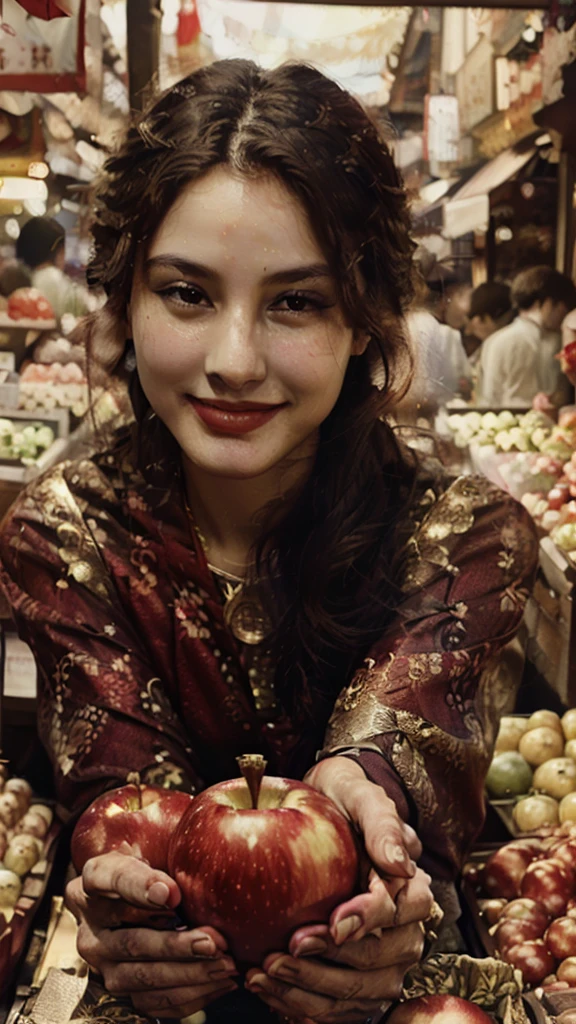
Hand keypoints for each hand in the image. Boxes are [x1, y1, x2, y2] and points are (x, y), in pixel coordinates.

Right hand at [66, 850, 237, 1018]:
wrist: (140, 900)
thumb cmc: (156, 868)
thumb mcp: (156, 851)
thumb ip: (169, 858)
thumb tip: (178, 893)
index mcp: (95, 879)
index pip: (111, 878)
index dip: (140, 886)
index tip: (173, 893)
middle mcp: (91, 926)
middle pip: (130, 941)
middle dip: (175, 946)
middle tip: (212, 943)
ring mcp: (102, 963)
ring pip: (142, 977)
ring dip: (187, 974)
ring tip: (224, 965)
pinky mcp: (119, 989)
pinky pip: (152, 1001)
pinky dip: (189, 995)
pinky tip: (218, 982)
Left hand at [244, 757, 433, 1020]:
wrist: (320, 811)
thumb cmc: (341, 798)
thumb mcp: (358, 793)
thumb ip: (382, 822)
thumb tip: (400, 864)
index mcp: (410, 889)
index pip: (397, 913)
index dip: (366, 922)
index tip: (332, 924)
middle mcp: (403, 932)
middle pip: (380, 964)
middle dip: (331, 964)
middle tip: (285, 950)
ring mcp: (379, 960)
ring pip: (358, 994)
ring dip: (311, 991)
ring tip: (266, 972)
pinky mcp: (351, 978)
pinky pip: (335, 1007)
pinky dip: (301, 1005)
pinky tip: (266, 988)